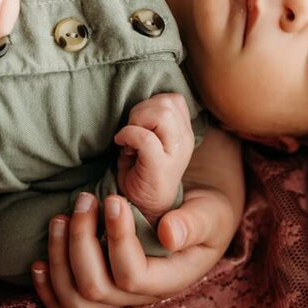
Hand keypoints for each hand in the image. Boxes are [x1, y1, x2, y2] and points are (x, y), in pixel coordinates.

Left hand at [32, 185, 236, 307]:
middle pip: (96, 287)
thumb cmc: (205, 214)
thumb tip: (167, 234)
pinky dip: (47, 288)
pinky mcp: (99, 289)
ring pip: (76, 300)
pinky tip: (38, 262)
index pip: (133, 274)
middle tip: (84, 199)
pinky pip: (66, 306)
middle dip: (81, 241)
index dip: (117, 239)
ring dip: (59, 259)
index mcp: (168, 279)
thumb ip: (194, 223)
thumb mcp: (211, 214)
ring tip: (60, 218)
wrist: (198, 220)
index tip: (113, 199)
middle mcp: (139, 296)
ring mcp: (116, 296)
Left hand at [115, 93, 194, 224]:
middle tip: (131, 132)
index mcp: (184, 133)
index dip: (151, 104)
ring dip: (137, 122)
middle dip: (141, 111)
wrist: (143, 208)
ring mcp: (175, 154)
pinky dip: (128, 136)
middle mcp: (184, 141)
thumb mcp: (148, 140)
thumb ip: (149, 120)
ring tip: (129, 140)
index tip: (139, 124)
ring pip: (161, 115)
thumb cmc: (139, 171)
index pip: (173, 99)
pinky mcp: (160, 167)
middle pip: (167, 102)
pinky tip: (123, 147)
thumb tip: (138, 107)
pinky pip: (145, 137)